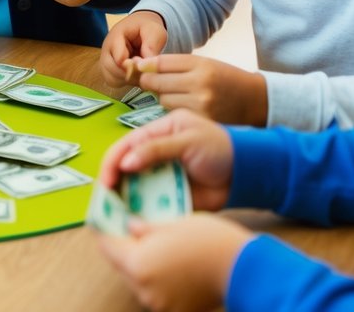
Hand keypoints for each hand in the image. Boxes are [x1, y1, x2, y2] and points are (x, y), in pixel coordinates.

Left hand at [95, 213, 251, 311]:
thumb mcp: (171, 223)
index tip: (103, 218)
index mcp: (138, 264)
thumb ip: (143, 227)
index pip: (107, 246)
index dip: (103, 228)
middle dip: (123, 246)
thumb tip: (129, 226)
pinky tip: (170, 261)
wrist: (244, 268)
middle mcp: (144, 288)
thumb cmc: (209, 241)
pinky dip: (158, 276)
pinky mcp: (174, 310)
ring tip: (153, 243)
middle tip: (128, 227)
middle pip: (121, 264)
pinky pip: (156, 290)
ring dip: (141, 262)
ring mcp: (158, 303)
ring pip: (138, 278)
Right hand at [99, 109, 233, 210]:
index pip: (127, 145)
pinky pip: (151, 203)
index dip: (112, 162)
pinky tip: (133, 220)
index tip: (106, 181)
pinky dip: (142, 212)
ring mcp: (162, 176)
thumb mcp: (189, 141)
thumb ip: (157, 149)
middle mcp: (155, 154)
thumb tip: (125, 162)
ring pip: (135, 187)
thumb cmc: (221, 148)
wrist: (247, 174)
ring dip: (125, 199)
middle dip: (114, 183)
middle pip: (125, 168)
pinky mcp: (170, 195)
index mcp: (158, 132)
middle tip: (106, 201)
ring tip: (115, 214)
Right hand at [100, 11, 168, 85]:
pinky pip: (114, 82)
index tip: (143, 65)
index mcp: (116, 36)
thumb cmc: (147, 28)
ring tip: (141, 72)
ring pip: (112, 79)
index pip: (118, 57)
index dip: (132, 66)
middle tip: (144, 70)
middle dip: (131, 74)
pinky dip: (126, 82)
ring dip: (129, 79)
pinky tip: (136, 75)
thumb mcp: (154, 31)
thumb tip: (147, 65)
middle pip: (112, 70)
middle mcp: (107, 50)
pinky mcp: (109, 70)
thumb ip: (151, 45)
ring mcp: (106, 61)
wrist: (140, 27)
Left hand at [133, 54, 267, 125]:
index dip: (146, 65)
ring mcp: (201, 105)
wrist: (255, 100)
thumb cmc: (226, 79)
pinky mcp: (201, 122)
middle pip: (158, 82)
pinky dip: (174, 109)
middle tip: (149, 81)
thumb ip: (176, 65)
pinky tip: (183, 106)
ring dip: (163, 96)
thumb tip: (144, 66)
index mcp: (202, 65)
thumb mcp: (205, 63)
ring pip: (163, 99)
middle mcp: (200, 84)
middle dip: (149, 81)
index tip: (139, 67)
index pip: (162, 62)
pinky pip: (174, 113)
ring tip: (176, 94)